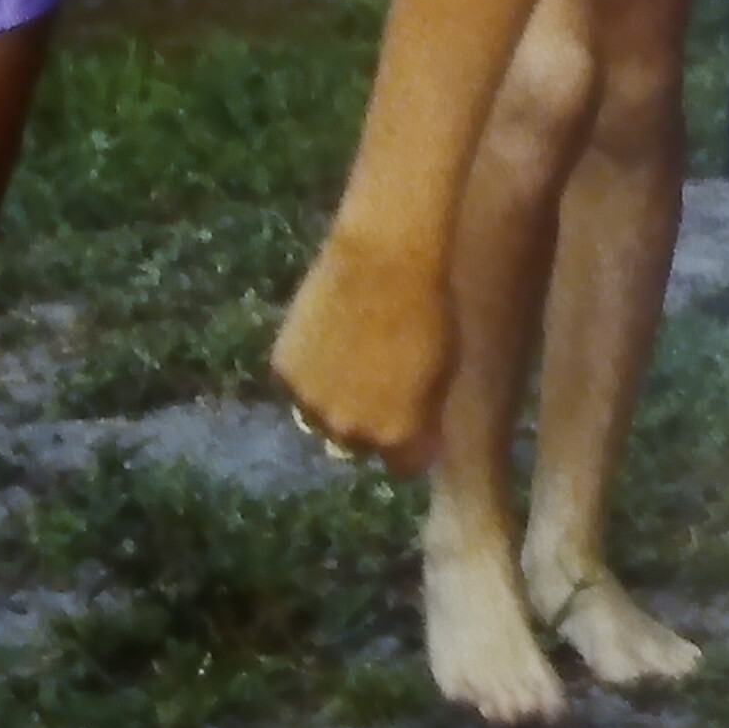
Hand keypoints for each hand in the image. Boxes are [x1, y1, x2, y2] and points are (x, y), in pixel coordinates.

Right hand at [272, 221, 451, 470]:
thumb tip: (425, 441)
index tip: (416, 427)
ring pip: (320, 418)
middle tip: (380, 387)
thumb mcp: (446, 370)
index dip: (410, 448)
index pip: (402, 466)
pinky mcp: (282, 370)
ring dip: (333, 403)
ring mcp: (308, 402)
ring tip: (351, 363)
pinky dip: (310, 374)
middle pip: (356, 445)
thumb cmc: (432, 310)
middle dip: (369, 426)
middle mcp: (347, 429)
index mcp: (394, 433)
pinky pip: (297, 386)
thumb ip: (427, 412)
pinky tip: (327, 342)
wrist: (383, 262)